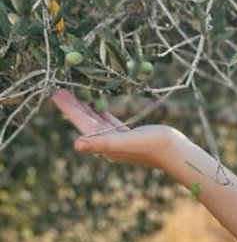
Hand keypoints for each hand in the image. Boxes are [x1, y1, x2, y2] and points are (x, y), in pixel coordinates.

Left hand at [51, 88, 179, 169]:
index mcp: (104, 143)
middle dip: (73, 105)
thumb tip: (77, 145)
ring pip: (96, 119)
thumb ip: (101, 143)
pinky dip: (101, 111)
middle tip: (60, 89)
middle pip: (85, 120)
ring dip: (85, 106)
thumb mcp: (124, 141)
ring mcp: (117, 139)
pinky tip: (97, 103)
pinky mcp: (127, 134)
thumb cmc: (153, 146)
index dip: (68, 108)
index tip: (56, 93)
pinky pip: (109, 119)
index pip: (81, 123)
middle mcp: (107, 142)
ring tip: (75, 92)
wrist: (175, 152)